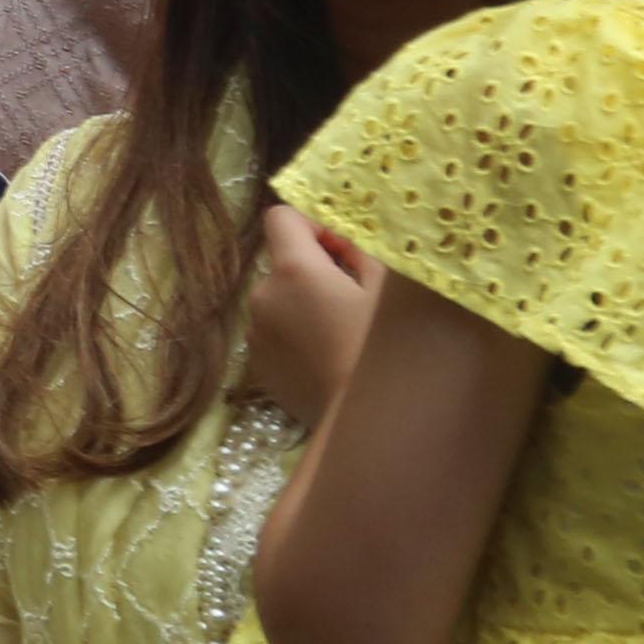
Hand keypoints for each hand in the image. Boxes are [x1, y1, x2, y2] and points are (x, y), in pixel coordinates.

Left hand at [242, 202, 381, 424]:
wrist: (368, 424)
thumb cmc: (386, 351)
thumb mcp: (387, 292)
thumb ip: (361, 254)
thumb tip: (340, 243)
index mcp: (293, 271)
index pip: (281, 219)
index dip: (311, 225)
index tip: (339, 249)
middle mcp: (263, 296)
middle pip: (282, 263)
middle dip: (313, 271)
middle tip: (353, 300)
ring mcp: (256, 334)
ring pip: (278, 301)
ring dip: (303, 305)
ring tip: (343, 335)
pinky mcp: (259, 367)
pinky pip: (275, 333)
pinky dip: (296, 335)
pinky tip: (328, 360)